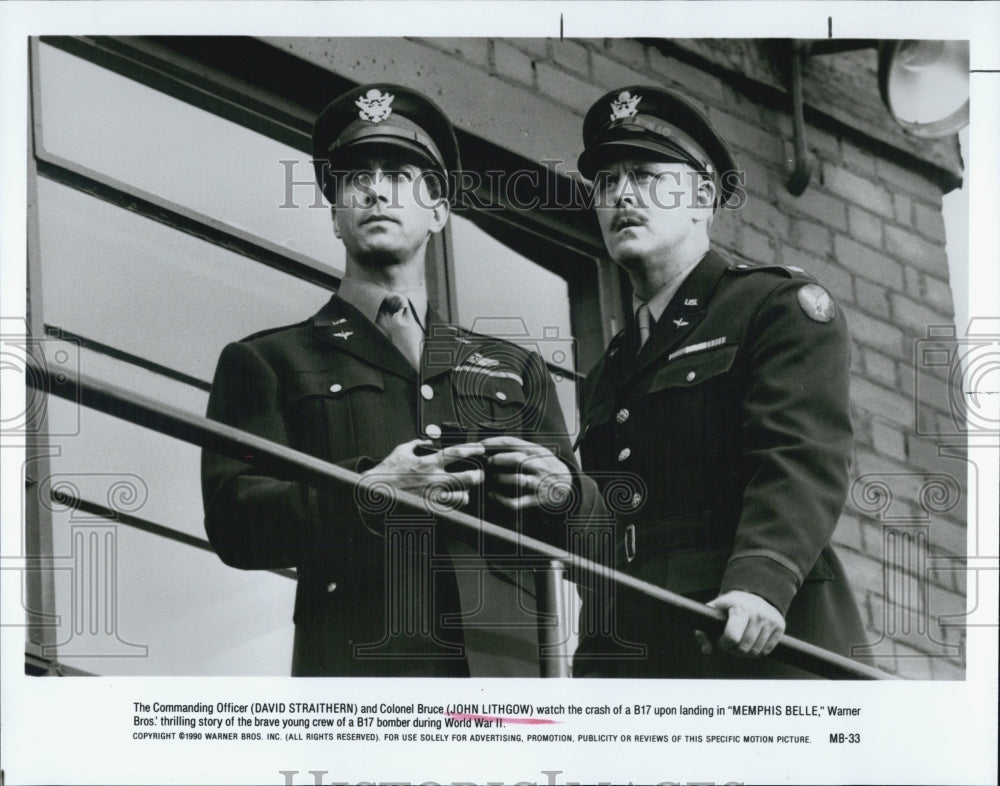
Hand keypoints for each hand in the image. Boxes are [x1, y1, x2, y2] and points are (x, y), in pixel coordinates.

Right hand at [360, 439, 484, 509]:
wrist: (373, 492)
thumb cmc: (386, 472)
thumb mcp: (401, 451)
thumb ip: (416, 443)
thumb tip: (428, 440)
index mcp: (428, 462)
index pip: (456, 452)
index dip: (472, 449)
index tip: (481, 449)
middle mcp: (433, 479)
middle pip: (467, 477)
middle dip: (478, 475)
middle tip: (479, 474)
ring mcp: (432, 496)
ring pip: (462, 497)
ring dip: (467, 493)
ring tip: (465, 490)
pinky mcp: (429, 509)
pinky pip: (449, 510)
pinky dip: (454, 506)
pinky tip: (453, 502)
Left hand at [479, 436, 573, 511]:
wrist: (566, 484)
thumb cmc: (543, 465)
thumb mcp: (536, 450)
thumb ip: (517, 447)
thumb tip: (488, 445)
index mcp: (535, 452)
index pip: (513, 443)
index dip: (494, 443)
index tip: (480, 445)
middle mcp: (537, 466)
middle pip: (516, 460)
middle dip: (498, 460)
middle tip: (487, 462)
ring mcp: (536, 483)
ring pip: (517, 480)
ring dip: (500, 478)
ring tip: (491, 478)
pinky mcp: (534, 499)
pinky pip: (516, 502)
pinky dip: (501, 500)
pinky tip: (492, 495)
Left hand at [694, 590, 785, 657]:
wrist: (754, 594)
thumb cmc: (730, 605)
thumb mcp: (714, 611)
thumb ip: (703, 630)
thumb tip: (707, 650)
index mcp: (740, 608)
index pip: (732, 637)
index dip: (724, 645)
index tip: (721, 642)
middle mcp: (757, 613)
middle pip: (744, 647)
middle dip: (734, 650)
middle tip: (730, 645)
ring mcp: (770, 620)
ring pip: (756, 651)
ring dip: (746, 653)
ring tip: (740, 644)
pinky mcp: (779, 626)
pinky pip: (767, 650)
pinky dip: (758, 652)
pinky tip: (751, 644)